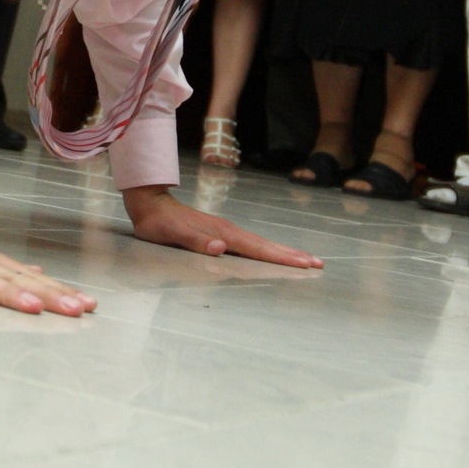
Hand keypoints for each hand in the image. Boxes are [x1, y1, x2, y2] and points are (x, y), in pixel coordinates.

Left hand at [122, 187, 322, 268]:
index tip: (303, 263)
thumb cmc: (158, 223)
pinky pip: (251, 245)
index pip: (257, 248)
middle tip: (318, 263)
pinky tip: (273, 255)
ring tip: (305, 259)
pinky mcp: (222, 233)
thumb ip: (195, 241)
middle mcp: (228, 231)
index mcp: (222, 233)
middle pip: (266, 245)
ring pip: (261, 244)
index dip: (280, 257)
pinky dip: (268, 250)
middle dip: (292, 255)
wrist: (150, 203)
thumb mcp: (171, 234)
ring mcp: (226, 231)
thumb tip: (220, 247)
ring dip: (284, 252)